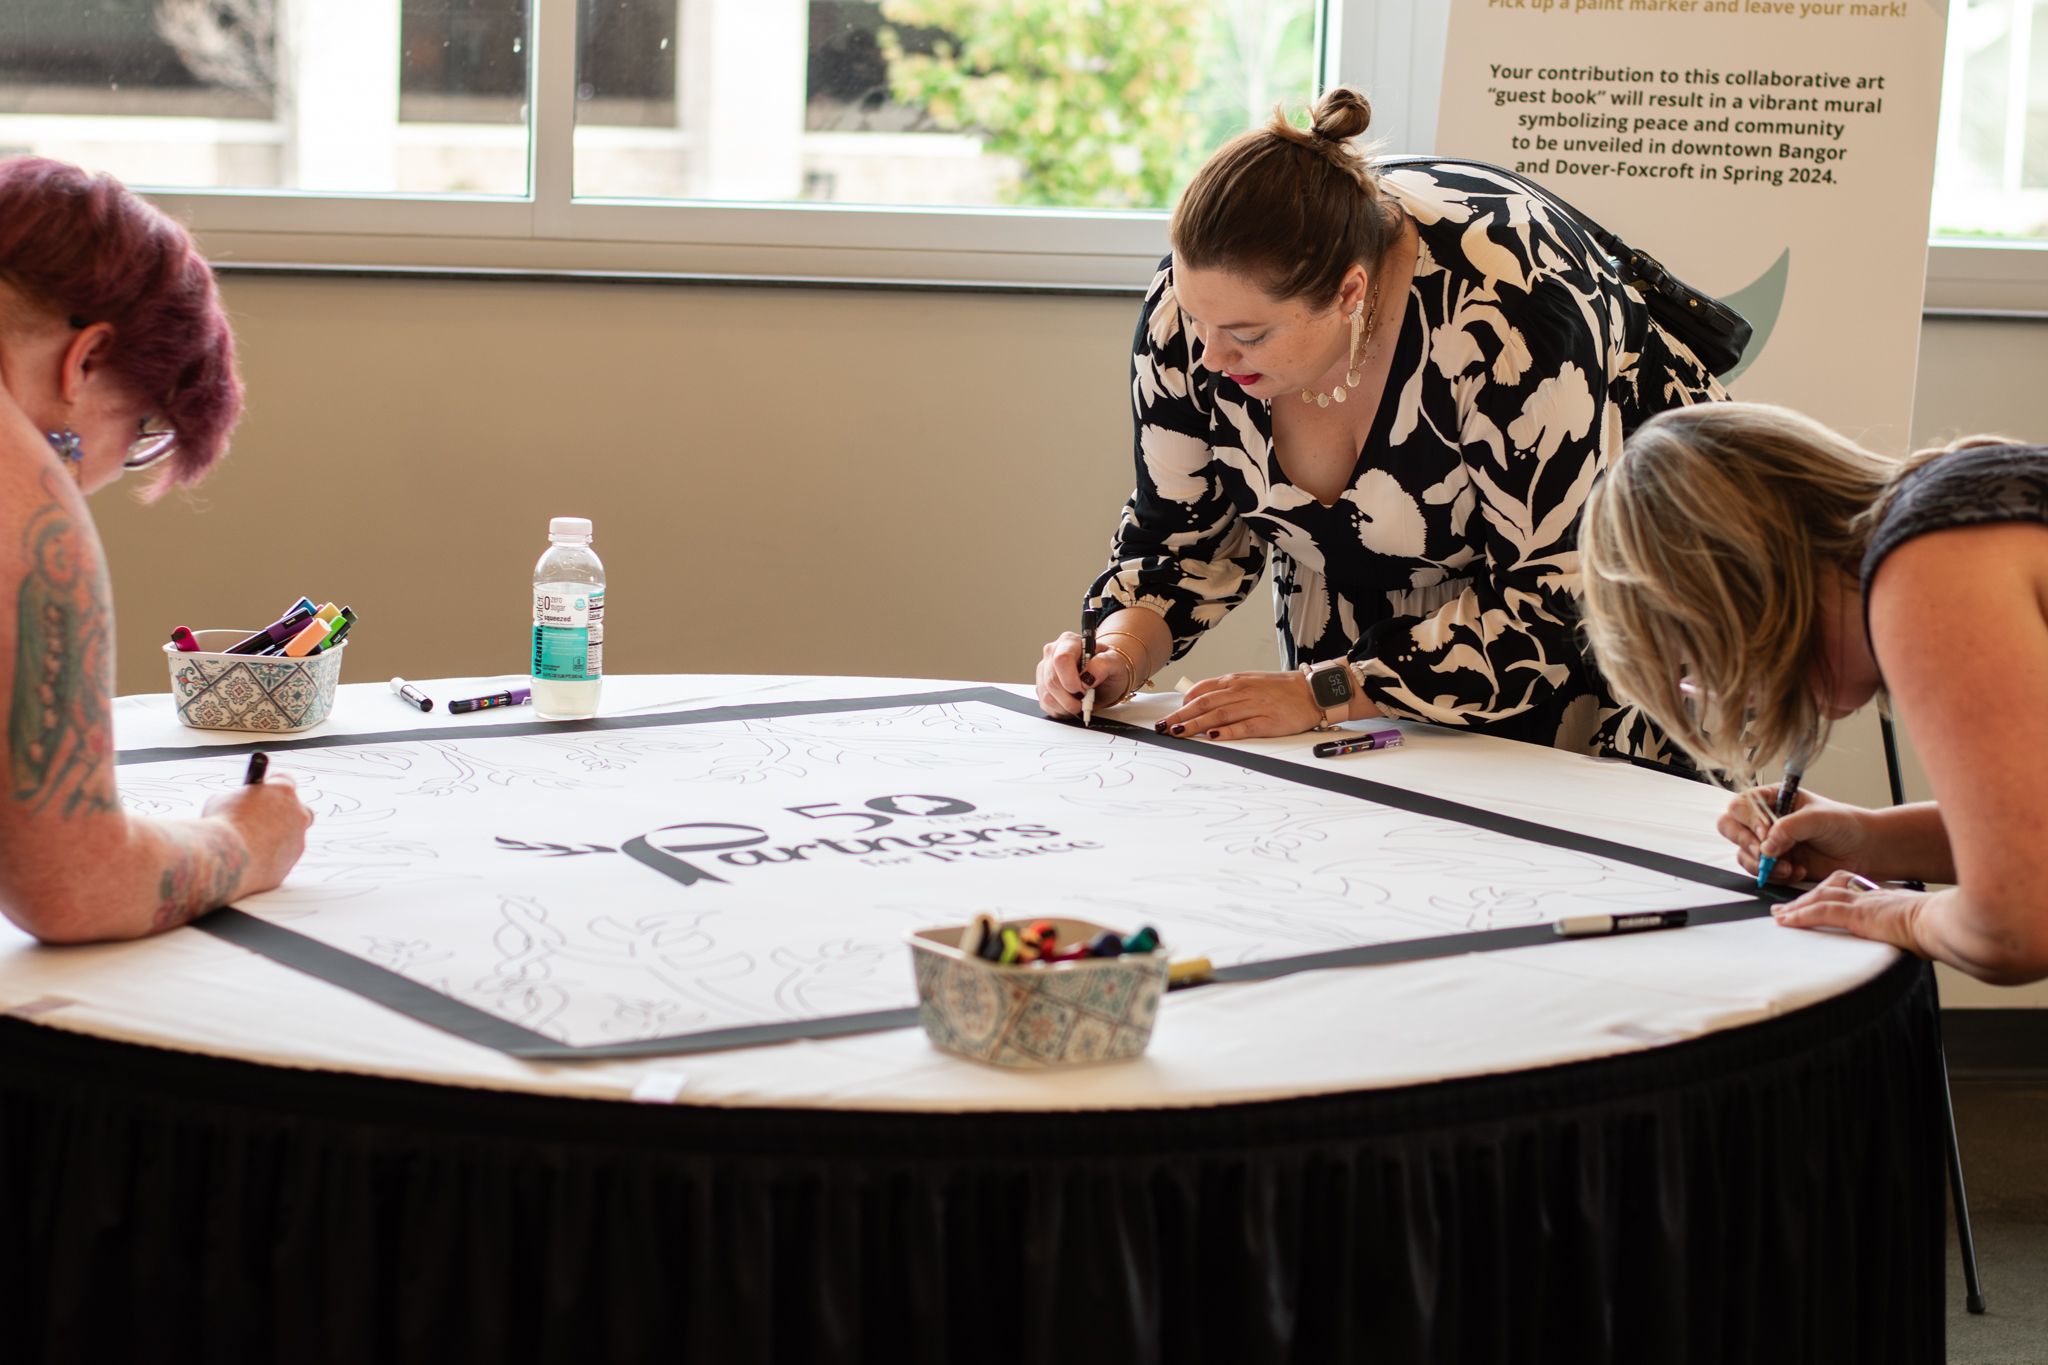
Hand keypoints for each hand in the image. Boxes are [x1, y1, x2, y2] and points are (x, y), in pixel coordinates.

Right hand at [202, 772, 313, 895]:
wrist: (221, 857)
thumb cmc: (220, 824)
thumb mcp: (222, 801)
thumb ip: (238, 800)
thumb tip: (238, 805)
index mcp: (282, 791)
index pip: (286, 780)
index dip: (273, 784)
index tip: (267, 788)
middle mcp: (297, 814)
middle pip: (300, 810)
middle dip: (286, 814)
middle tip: (268, 818)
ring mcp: (297, 841)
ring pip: (292, 838)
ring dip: (277, 840)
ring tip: (253, 844)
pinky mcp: (289, 864)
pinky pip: (281, 859)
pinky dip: (269, 859)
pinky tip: (251, 861)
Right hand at [1035, 631, 1133, 719]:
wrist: (1104, 678)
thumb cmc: (1108, 668)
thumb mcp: (1115, 663)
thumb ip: (1104, 664)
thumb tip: (1088, 676)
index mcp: (1069, 642)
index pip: (1061, 660)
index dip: (1070, 680)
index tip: (1083, 691)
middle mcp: (1053, 653)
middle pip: (1052, 681)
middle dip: (1070, 699)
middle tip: (1085, 701)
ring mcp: (1044, 671)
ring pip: (1047, 695)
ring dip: (1066, 706)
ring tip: (1080, 703)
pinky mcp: (1042, 687)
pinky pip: (1046, 704)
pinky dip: (1061, 710)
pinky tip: (1072, 704)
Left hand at [1153, 670, 1322, 740]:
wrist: (1313, 691)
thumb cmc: (1281, 689)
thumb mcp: (1250, 682)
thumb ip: (1227, 691)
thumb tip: (1200, 701)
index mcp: (1236, 681)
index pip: (1203, 690)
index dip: (1184, 702)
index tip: (1171, 714)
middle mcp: (1242, 691)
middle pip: (1205, 703)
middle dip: (1181, 716)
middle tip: (1164, 727)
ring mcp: (1255, 706)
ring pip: (1219, 715)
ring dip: (1195, 725)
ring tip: (1178, 733)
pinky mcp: (1269, 722)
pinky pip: (1244, 727)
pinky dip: (1227, 731)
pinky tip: (1212, 736)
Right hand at [1717, 783, 1875, 884]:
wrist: (1863, 850)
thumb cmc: (1843, 825)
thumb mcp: (1817, 818)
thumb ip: (1790, 828)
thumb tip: (1766, 846)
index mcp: (1771, 799)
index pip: (1742, 805)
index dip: (1749, 819)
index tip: (1767, 832)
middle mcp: (1764, 820)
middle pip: (1730, 827)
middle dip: (1746, 842)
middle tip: (1765, 853)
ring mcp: (1767, 843)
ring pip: (1742, 853)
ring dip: (1762, 864)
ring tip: (1789, 867)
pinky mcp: (1773, 864)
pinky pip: (1758, 872)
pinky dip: (1774, 876)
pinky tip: (1797, 872)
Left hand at [1773, 870, 1930, 955]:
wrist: (1951, 925)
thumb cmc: (1944, 929)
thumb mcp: (1924, 928)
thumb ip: (1912, 932)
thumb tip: (1918, 944)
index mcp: (1885, 899)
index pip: (1850, 891)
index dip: (1827, 893)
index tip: (1814, 901)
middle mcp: (1872, 896)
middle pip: (1830, 890)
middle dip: (1805, 898)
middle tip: (1785, 908)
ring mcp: (1865, 903)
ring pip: (1820, 898)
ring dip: (1797, 907)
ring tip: (1780, 915)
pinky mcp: (1860, 914)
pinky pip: (1823, 911)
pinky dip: (1801, 915)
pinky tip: (1787, 921)